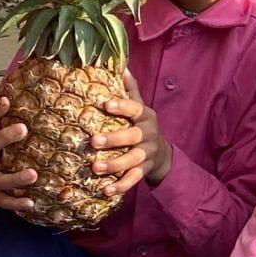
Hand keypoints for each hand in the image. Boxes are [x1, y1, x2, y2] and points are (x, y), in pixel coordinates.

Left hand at [89, 78, 170, 198]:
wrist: (162, 154)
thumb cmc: (142, 126)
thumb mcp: (140, 108)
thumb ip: (130, 90)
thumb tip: (120, 65)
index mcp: (145, 116)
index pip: (135, 108)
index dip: (121, 106)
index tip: (105, 104)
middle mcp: (148, 135)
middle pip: (133, 136)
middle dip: (113, 139)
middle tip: (93, 140)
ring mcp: (147, 154)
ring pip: (133, 160)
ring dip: (114, 165)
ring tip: (95, 168)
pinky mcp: (145, 171)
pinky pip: (134, 179)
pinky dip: (120, 186)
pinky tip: (105, 190)